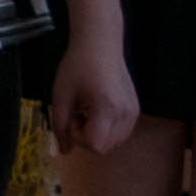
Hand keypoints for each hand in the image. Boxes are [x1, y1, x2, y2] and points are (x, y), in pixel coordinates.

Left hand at [47, 25, 140, 159]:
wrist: (99, 44)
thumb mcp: (61, 95)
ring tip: (87, 110)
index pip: (95, 146)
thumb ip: (60, 126)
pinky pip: (120, 133)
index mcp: (107, 108)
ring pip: (113, 143)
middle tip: (77, 113)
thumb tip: (63, 151)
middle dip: (86, 137)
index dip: (78, 138)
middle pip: (104, 148)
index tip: (72, 118)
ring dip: (96, 134)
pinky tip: (97, 110)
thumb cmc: (77, 65)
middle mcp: (125, 113)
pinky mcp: (135, 109)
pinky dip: (106, 129)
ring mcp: (133, 112)